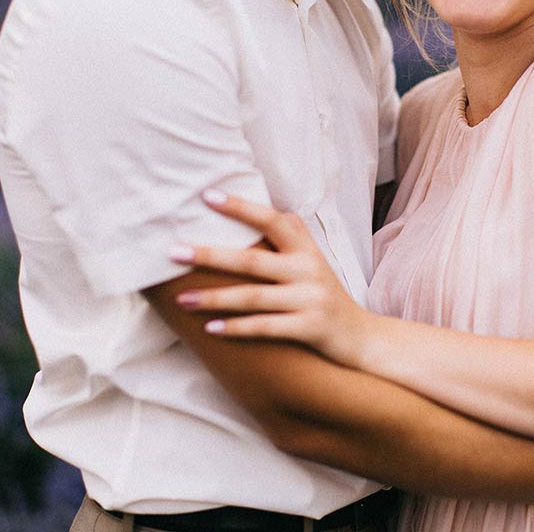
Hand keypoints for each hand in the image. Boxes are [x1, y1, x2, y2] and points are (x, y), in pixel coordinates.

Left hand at [169, 191, 377, 366]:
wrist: (361, 337)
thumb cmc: (321, 295)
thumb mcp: (308, 263)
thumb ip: (281, 243)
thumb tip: (236, 216)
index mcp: (306, 248)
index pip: (271, 220)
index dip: (241, 207)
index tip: (207, 196)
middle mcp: (308, 269)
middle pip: (251, 260)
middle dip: (209, 255)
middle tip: (172, 252)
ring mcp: (310, 299)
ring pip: (253, 297)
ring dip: (213, 298)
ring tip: (181, 299)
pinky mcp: (310, 328)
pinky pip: (265, 327)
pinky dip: (236, 328)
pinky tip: (209, 329)